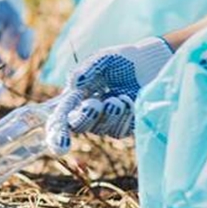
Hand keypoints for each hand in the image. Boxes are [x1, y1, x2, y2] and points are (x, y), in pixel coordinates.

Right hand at [46, 37, 173, 151]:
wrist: (149, 65)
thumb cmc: (121, 61)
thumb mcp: (103, 60)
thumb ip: (88, 69)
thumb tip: (74, 83)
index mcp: (74, 97)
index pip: (60, 118)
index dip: (57, 134)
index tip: (61, 148)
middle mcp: (86, 112)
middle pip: (78, 127)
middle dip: (84, 118)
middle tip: (94, 104)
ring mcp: (105, 122)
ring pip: (101, 129)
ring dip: (110, 114)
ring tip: (120, 97)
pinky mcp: (124, 126)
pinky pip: (120, 130)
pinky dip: (125, 116)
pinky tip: (130, 100)